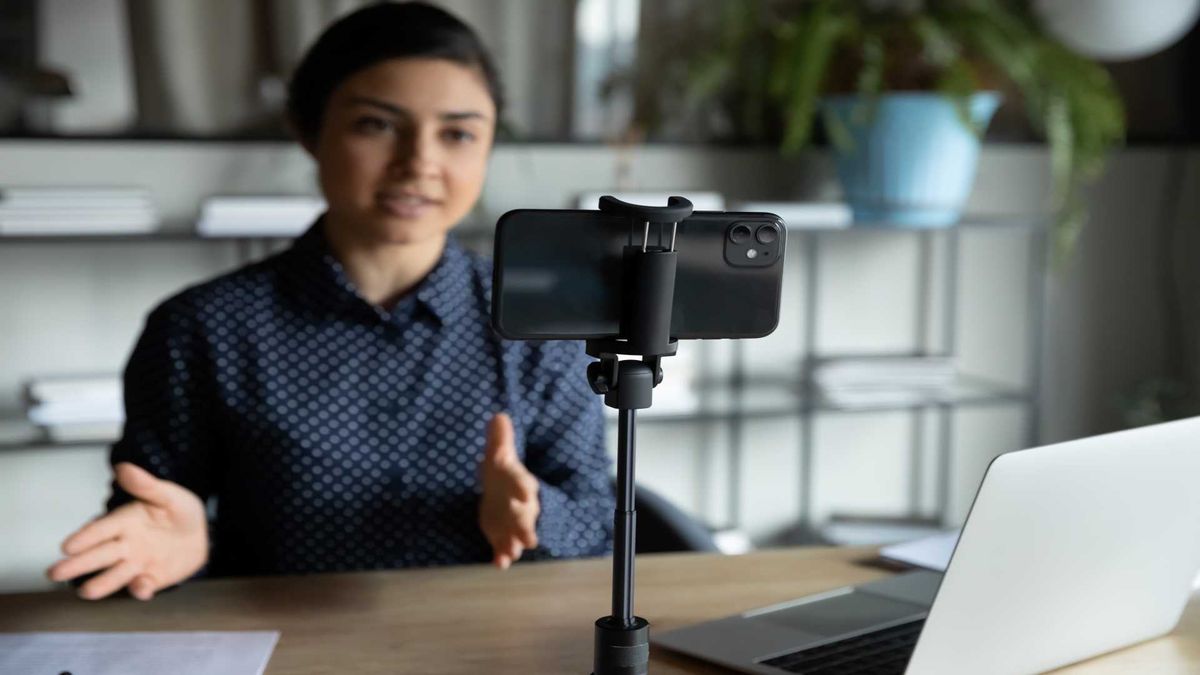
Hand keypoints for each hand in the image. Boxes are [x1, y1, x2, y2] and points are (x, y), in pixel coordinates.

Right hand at [46, 462, 207, 600]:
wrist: (200, 533)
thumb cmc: (178, 510)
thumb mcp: (167, 494)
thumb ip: (146, 485)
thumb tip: (123, 467)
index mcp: (125, 521)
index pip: (101, 530)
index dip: (85, 537)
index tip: (67, 546)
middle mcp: (125, 545)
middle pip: (99, 555)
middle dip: (78, 564)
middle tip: (55, 573)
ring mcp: (137, 563)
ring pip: (115, 575)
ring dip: (102, 583)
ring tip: (86, 592)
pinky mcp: (151, 579)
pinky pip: (144, 586)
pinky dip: (141, 589)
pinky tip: (141, 589)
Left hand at [478, 413, 539, 569]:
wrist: (502, 491)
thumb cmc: (503, 472)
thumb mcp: (499, 454)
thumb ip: (499, 439)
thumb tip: (498, 416)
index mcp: (519, 484)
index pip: (524, 484)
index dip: (523, 488)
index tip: (525, 493)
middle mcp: (520, 506)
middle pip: (526, 515)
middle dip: (526, 526)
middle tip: (530, 539)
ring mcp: (512, 522)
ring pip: (517, 535)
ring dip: (515, 544)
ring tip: (513, 553)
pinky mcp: (502, 535)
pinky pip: (504, 547)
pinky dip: (502, 556)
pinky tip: (499, 563)